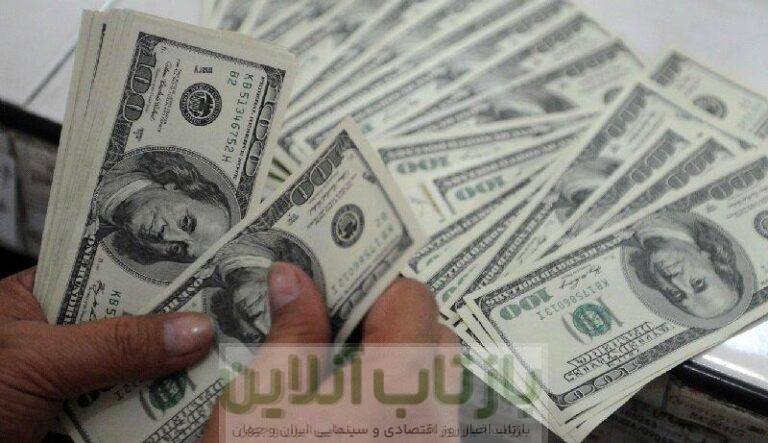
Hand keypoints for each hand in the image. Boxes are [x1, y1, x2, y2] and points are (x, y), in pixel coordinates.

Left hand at [0, 268, 214, 441]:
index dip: (161, 268)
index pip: (112, 270)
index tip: (215, 265)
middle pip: (135, 322)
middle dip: (181, 324)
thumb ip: (115, 344)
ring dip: (179, 372)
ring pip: (141, 370)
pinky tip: (200, 401)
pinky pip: (135, 412)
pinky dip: (164, 411)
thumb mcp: (37, 359)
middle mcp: (65, 337)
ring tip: (233, 357)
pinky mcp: (87, 424)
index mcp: (42, 300)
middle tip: (238, 315)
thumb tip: (195, 328)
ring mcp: (77, 383)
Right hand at [202, 263, 459, 441]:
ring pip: (432, 378)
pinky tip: (346, 411)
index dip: (372, 284)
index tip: (332, 288)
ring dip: (393, 359)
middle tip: (332, 329)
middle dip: (389, 321)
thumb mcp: (261, 405)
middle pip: (433, 337)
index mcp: (398, 383)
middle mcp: (431, 415)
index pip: (412, 299)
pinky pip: (423, 414)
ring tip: (333, 371)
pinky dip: (394, 398)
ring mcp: (433, 442)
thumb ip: (289, 333)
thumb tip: (291, 277)